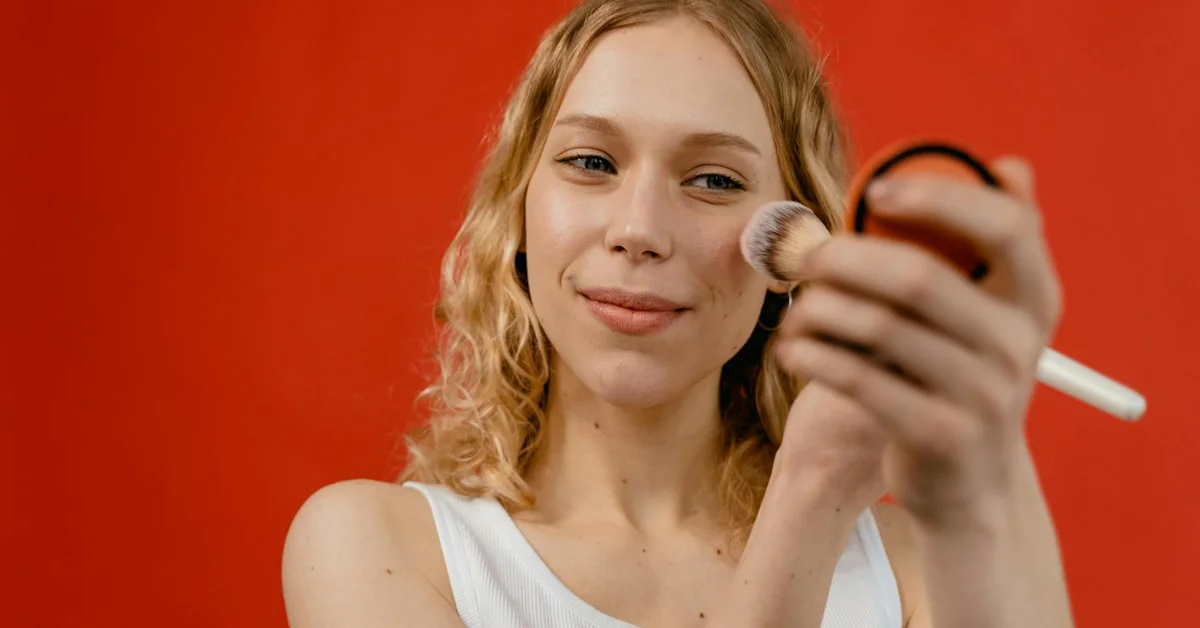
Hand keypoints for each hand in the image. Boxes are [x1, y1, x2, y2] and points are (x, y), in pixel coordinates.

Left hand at [775, 157, 1061, 526]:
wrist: (967, 482)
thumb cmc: (959, 374)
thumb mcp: (989, 316)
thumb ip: (991, 247)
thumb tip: (1011, 166)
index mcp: (1035, 298)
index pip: (1006, 227)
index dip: (941, 198)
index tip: (875, 190)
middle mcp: (1019, 344)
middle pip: (920, 278)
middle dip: (846, 258)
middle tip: (802, 255)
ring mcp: (985, 395)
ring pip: (880, 328)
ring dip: (820, 309)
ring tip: (795, 308)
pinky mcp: (942, 436)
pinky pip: (861, 380)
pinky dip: (815, 356)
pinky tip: (793, 347)